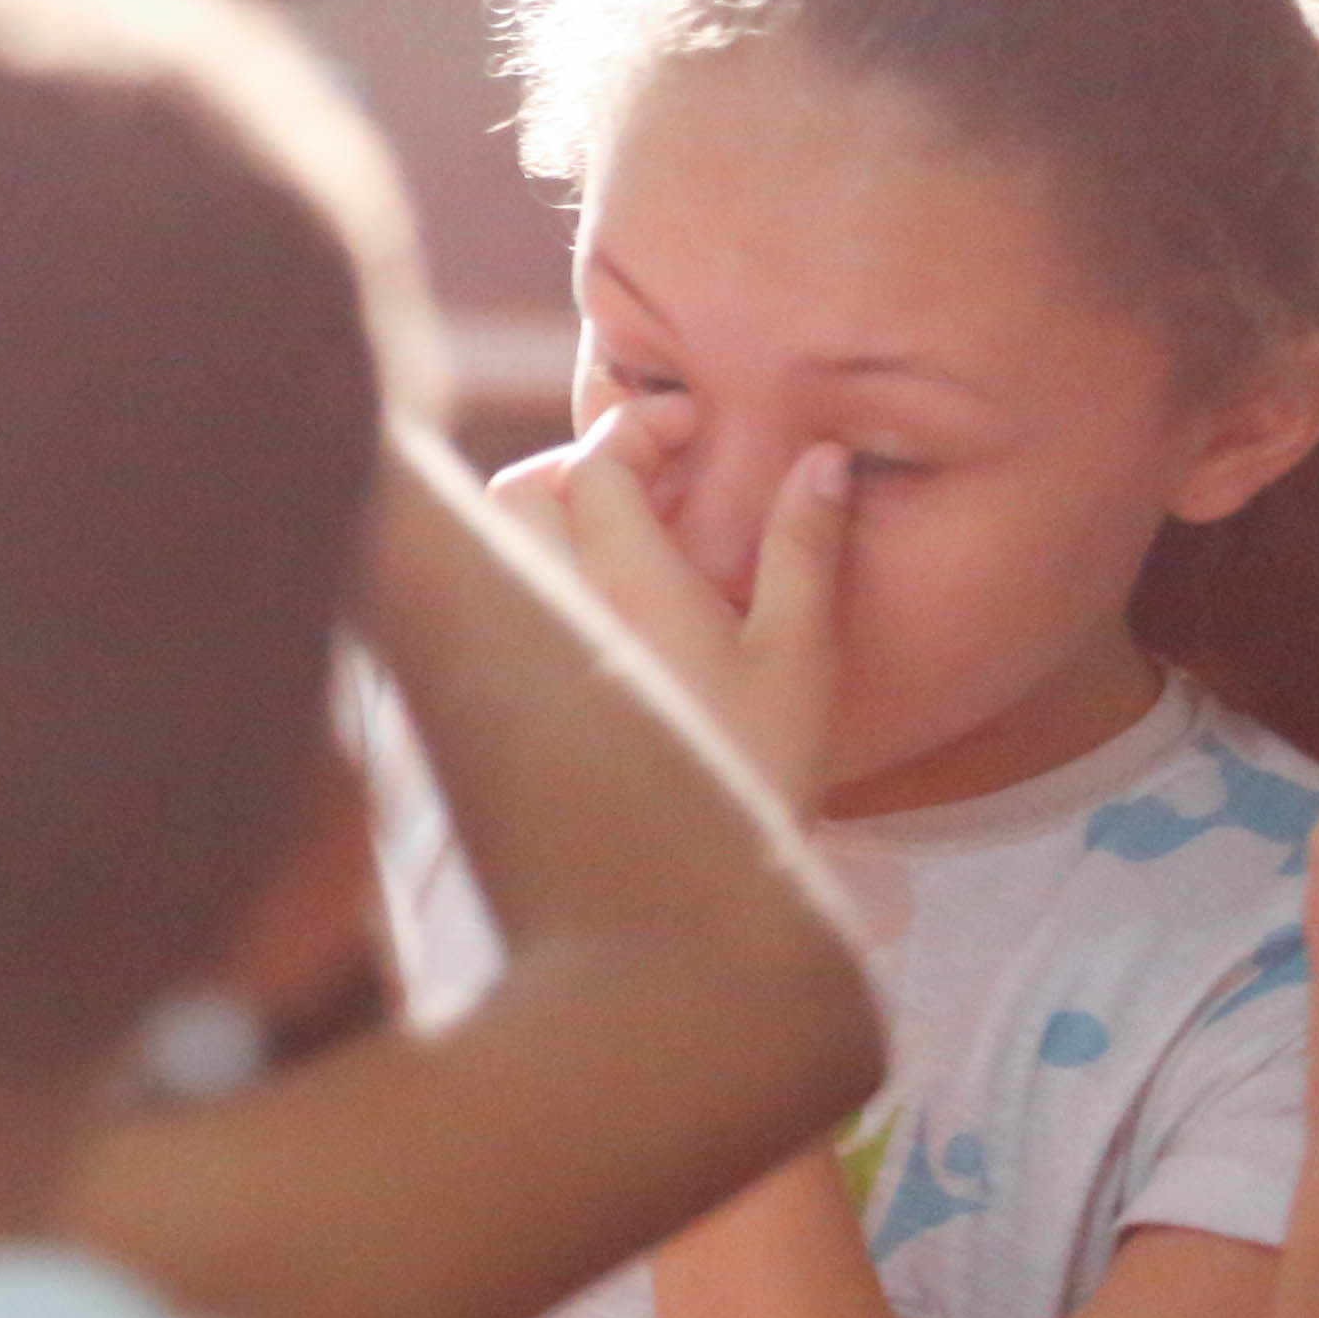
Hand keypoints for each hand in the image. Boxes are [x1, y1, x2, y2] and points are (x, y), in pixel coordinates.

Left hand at [493, 398, 850, 808]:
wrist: (684, 895)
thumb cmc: (759, 767)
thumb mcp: (799, 656)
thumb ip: (805, 549)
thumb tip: (824, 457)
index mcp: (624, 585)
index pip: (593, 467)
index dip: (636, 428)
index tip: (687, 422)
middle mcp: (552, 604)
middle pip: (522, 493)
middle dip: (580, 466)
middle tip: (657, 476)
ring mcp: (519, 650)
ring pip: (496, 546)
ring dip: (550, 516)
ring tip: (634, 534)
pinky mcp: (499, 695)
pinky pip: (494, 601)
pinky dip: (532, 570)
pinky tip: (601, 599)